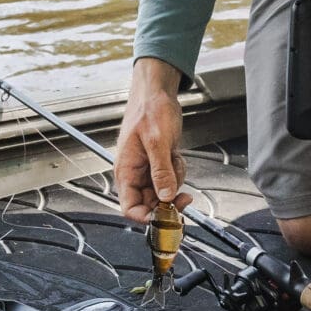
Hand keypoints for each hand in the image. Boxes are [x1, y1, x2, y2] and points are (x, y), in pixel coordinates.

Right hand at [114, 57, 189, 223]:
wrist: (157, 92)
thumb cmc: (149, 109)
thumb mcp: (157, 140)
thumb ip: (161, 170)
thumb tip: (165, 196)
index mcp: (126, 171)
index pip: (129, 208)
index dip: (146, 217)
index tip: (165, 217)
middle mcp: (135, 174)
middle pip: (149, 204)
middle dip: (167, 201)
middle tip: (184, 197)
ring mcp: (147, 169)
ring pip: (163, 192)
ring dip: (175, 183)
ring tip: (175, 161)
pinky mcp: (159, 163)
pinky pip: (171, 179)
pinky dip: (178, 171)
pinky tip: (176, 155)